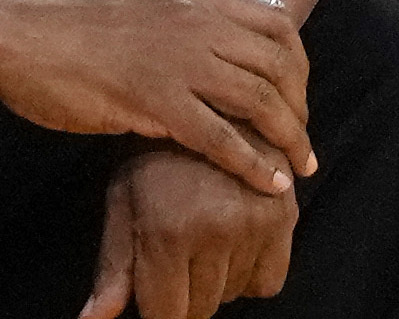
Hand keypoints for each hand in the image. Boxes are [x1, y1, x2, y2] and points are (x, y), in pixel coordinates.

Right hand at [0, 0, 314, 193]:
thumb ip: (182, 24)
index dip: (299, 65)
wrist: (17, 38)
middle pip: (279, 65)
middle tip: (302, 142)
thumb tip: (215, 52)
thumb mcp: (140, 9)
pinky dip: (252, 164)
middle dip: (300, 108)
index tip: (297, 99)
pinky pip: (221, 137)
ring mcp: (176, 59)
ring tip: (298, 168)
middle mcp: (194, 21)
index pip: (278, 24)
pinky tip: (267, 183)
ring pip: (259, 101)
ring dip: (289, 139)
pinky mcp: (153, 98)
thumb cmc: (69, 31)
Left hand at [79, 145, 297, 318]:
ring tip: (203, 234)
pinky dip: (251, 273)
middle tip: (176, 251)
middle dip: (184, 292)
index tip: (155, 292)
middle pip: (201, 308)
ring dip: (217, 280)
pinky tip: (232, 239)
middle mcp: (216, 230)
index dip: (158, 310)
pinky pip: (269, 282)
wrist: (206, 100)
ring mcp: (255, 223)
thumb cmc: (153, 154)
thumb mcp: (123, 202)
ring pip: (234, 296)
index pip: (167, 315)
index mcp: (167, 229)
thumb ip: (113, 269)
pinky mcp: (285, 216)